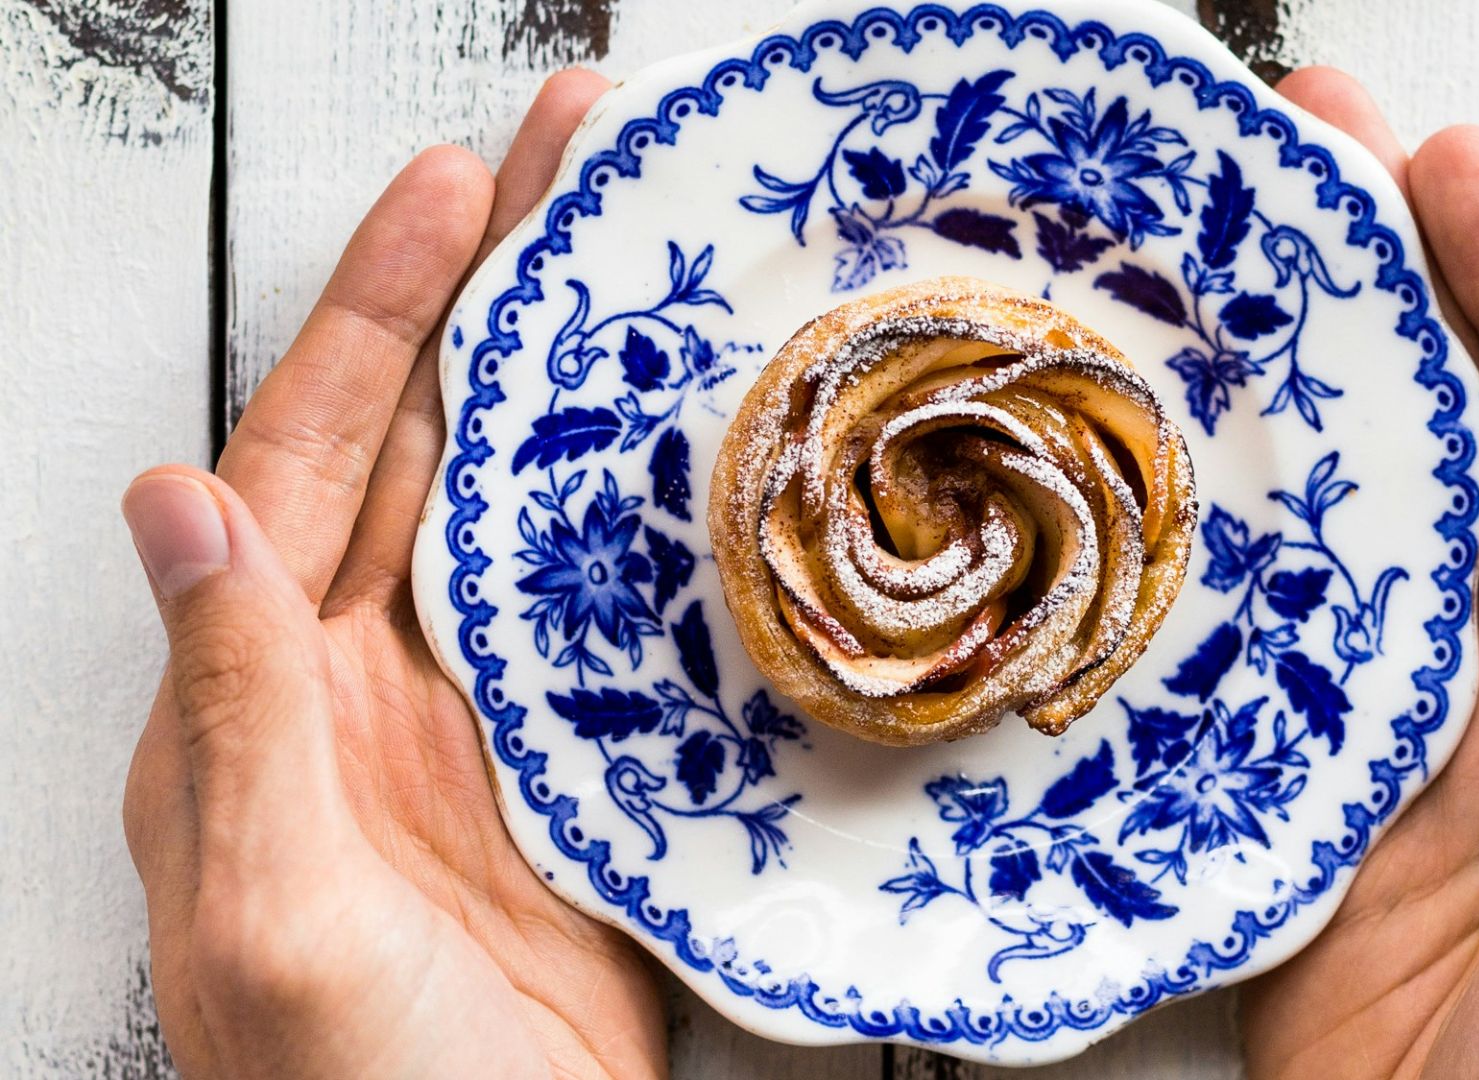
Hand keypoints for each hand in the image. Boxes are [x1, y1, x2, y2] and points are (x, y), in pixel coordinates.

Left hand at [119, 72, 667, 1078]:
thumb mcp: (269, 911)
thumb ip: (230, 712)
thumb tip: (173, 506)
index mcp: (264, 700)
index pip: (309, 455)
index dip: (379, 313)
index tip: (453, 190)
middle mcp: (367, 687)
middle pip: (426, 447)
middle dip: (492, 299)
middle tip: (573, 171)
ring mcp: (480, 724)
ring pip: (522, 512)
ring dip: (575, 389)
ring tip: (643, 272)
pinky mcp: (577, 768)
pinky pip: (611, 613)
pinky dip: (650, 523)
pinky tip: (696, 453)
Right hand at [1238, 70, 1478, 1077]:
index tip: (1448, 174)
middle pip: (1475, 441)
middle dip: (1408, 289)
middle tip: (1319, 160)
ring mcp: (1418, 725)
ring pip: (1368, 512)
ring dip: (1313, 387)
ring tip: (1242, 265)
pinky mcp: (1314, 783)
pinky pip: (1273, 628)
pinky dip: (1234, 531)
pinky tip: (1186, 456)